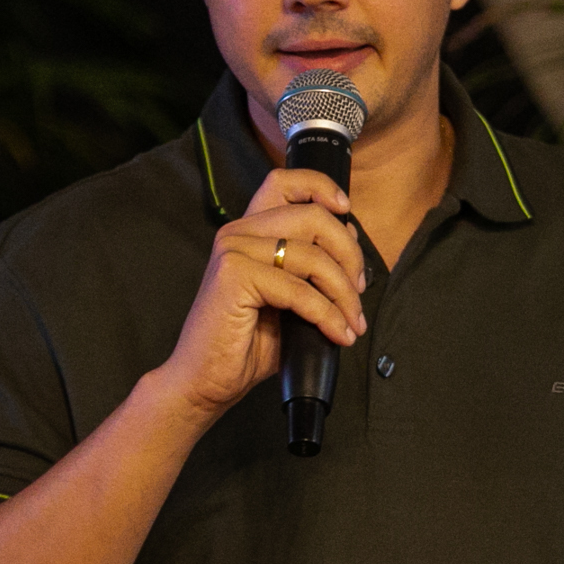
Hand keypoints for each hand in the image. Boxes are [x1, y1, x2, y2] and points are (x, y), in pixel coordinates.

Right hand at [151, 165, 367, 419]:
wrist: (205, 381)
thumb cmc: (246, 343)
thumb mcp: (290, 298)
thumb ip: (313, 267)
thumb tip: (349, 239)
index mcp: (248, 232)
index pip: (282, 182)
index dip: (320, 186)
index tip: (345, 209)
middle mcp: (238, 233)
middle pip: (312, 217)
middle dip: (348, 254)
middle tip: (358, 290)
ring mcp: (234, 251)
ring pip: (312, 256)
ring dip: (343, 293)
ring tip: (353, 322)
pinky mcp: (235, 276)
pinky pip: (300, 290)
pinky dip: (327, 314)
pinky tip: (338, 333)